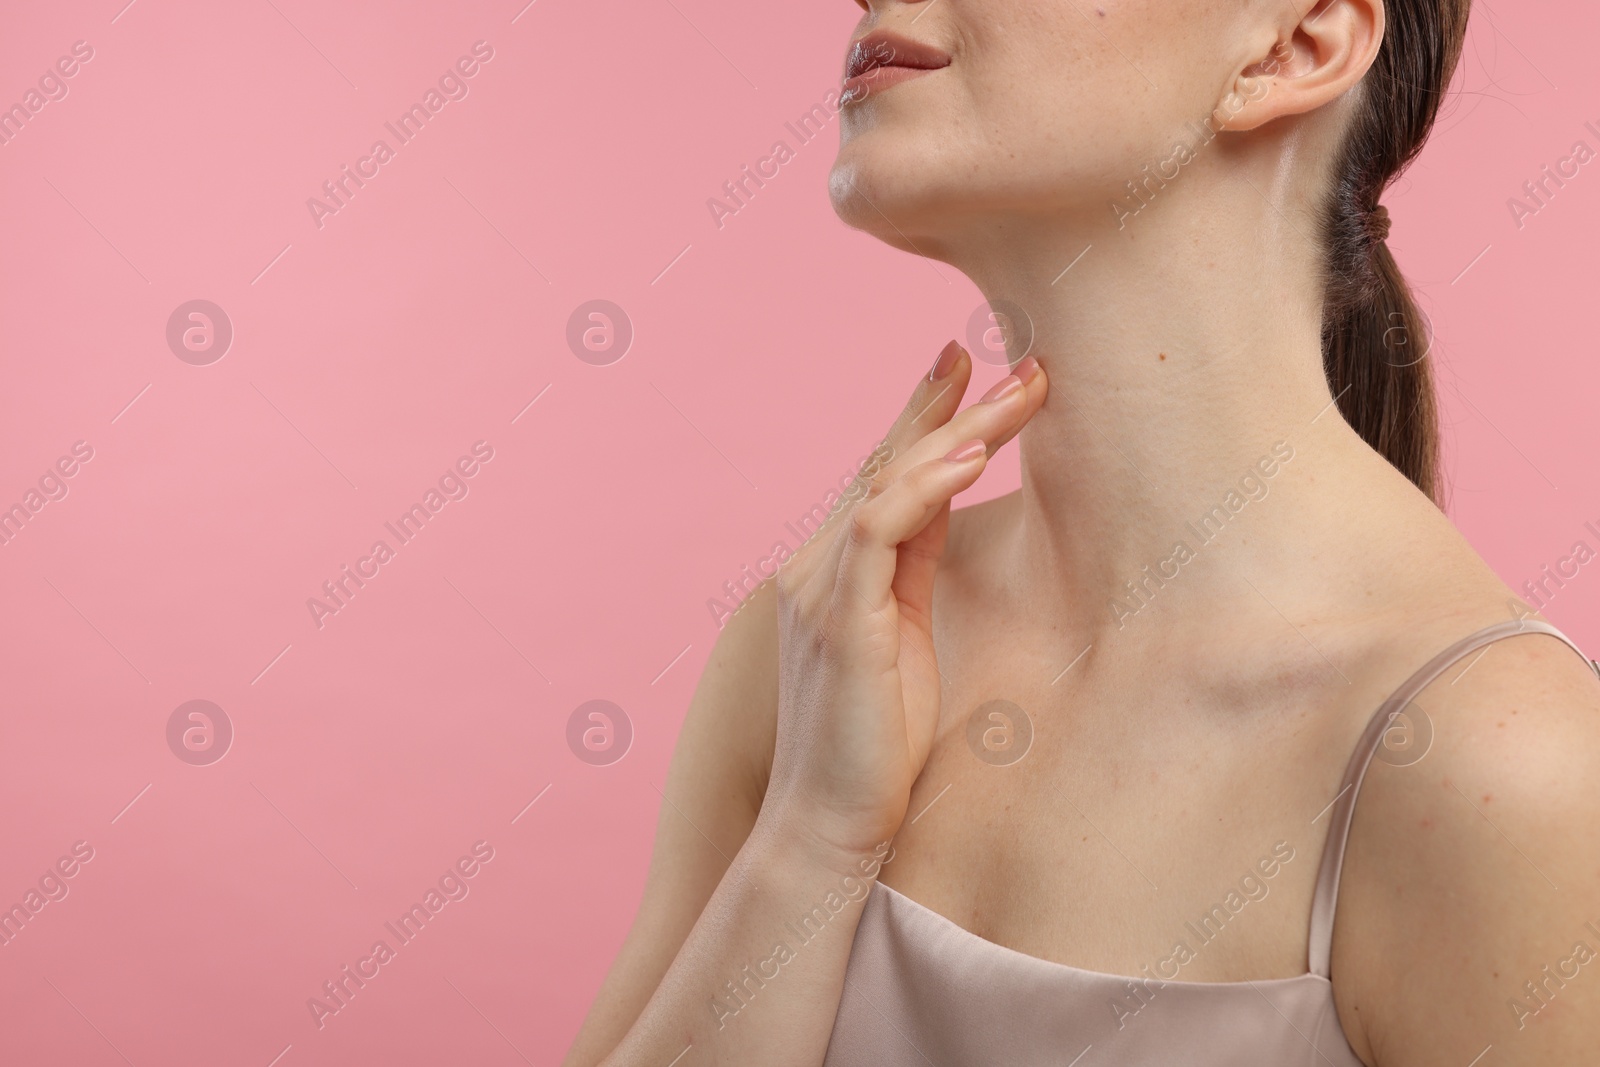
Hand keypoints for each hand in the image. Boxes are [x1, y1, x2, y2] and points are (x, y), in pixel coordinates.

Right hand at [762, 341, 1048, 855]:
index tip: (968, 362)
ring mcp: (819, 589)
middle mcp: (813, 566)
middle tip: (1017, 359)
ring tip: (1019, 392)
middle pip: (886, 462)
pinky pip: (879, 529)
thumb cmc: (872, 742)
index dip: (922, 414)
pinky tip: (972, 457)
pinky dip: (925, 486)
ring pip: (886, 481)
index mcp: (830, 570)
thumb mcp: (904, 631)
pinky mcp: (839, 619)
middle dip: (951, 404)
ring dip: (958, 430)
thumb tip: (950, 496)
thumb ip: (914, 562)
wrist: (827, 823)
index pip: (879, 473)